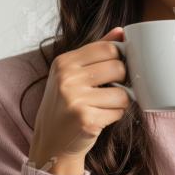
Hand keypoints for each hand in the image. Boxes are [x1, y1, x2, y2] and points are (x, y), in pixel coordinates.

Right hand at [27, 27, 131, 174]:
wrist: (52, 142)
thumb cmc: (67, 104)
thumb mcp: (73, 73)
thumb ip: (96, 50)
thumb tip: (121, 31)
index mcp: (64, 62)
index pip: (109, 48)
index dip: (120, 58)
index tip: (117, 69)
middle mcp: (67, 79)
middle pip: (120, 67)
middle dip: (122, 80)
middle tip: (111, 90)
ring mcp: (75, 100)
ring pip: (123, 93)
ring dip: (120, 102)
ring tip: (103, 106)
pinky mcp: (87, 120)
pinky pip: (120, 111)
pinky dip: (115, 116)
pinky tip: (100, 118)